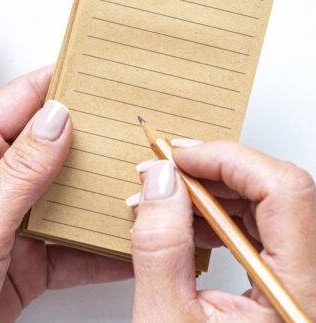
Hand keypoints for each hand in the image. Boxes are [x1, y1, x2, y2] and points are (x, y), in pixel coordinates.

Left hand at [0, 66, 132, 322]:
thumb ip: (19, 174)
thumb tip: (55, 120)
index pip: (13, 106)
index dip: (53, 83)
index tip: (94, 67)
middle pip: (45, 150)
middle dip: (90, 140)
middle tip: (137, 130)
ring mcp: (2, 226)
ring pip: (62, 199)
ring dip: (100, 196)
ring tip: (145, 184)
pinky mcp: (19, 265)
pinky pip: (67, 248)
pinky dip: (98, 247)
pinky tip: (128, 243)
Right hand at [129, 142, 315, 320]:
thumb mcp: (166, 316)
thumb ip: (161, 243)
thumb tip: (161, 180)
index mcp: (298, 294)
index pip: (285, 191)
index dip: (228, 159)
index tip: (178, 155)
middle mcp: (312, 287)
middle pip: (284, 193)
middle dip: (217, 171)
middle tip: (166, 169)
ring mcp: (303, 288)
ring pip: (274, 209)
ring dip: (215, 192)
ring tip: (164, 199)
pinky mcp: (287, 290)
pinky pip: (264, 233)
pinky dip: (221, 217)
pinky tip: (184, 223)